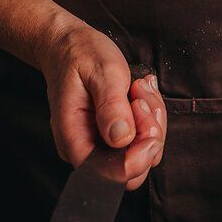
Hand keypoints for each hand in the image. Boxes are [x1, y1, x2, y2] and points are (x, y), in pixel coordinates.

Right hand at [37, 15, 167, 191]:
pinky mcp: (114, 137)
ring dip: (152, 120)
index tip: (146, 120)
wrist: (69, 46)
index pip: (111, 174)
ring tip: (138, 88)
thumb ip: (111, 106)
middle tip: (140, 97)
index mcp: (74, 138)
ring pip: (144, 153)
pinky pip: (144, 139)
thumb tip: (122, 138)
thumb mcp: (101, 72)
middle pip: (134, 168)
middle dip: (149, 134)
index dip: (138, 156)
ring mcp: (101, 145)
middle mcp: (86, 149)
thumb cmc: (80, 55)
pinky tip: (139, 93)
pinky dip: (151, 117)